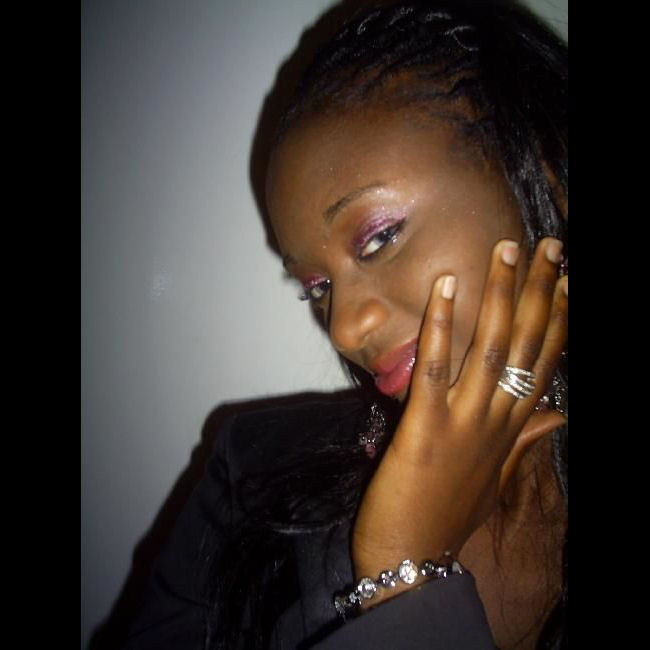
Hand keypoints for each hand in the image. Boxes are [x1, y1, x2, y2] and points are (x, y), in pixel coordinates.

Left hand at [351, 237, 567, 606]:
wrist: (415, 560)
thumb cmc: (451, 515)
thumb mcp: (497, 476)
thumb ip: (527, 440)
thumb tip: (557, 414)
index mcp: (512, 427)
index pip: (545, 362)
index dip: (560, 319)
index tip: (568, 281)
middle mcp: (497, 418)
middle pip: (526, 345)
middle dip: (539, 293)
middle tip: (550, 248)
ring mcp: (465, 421)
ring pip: (490, 347)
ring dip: (500, 295)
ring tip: (507, 251)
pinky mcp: (426, 427)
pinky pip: (437, 368)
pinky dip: (442, 325)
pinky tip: (447, 286)